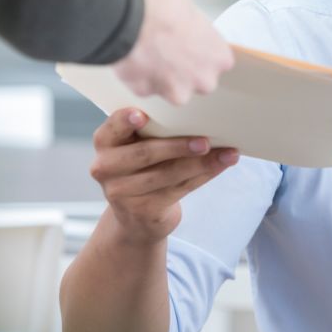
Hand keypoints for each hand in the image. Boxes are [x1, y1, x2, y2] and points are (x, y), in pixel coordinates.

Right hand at [89, 108, 238, 244]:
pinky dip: (204, 175)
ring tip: (226, 154)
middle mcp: (106, 167)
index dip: (125, 120)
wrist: (136, 217)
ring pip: (167, 174)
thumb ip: (155, 131)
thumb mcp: (138, 146)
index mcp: (105, 142)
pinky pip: (179, 189)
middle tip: (205, 141)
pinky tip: (220, 165)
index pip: (113, 127)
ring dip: (201, 163)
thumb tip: (200, 114)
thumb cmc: (143, 167)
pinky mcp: (143, 210)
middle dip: (178, 146)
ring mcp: (121, 192)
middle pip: (145, 153)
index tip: (142, 115)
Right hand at [112, 0, 234, 104]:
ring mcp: (175, 91)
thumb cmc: (163, 9)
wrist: (129, 20)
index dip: (202, 51)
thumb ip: (195, 30)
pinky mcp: (148, 94)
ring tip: (149, 55)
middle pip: (198, 81)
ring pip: (172, 89)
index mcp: (219, 57)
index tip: (192, 43)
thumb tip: (187, 30)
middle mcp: (202, 80)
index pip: (218, 61)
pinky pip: (146, 87)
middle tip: (170, 51)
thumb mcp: (190, 8)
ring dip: (163, 77)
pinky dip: (141, 77)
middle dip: (186, 71)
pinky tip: (135, 59)